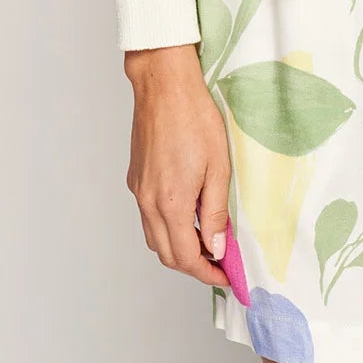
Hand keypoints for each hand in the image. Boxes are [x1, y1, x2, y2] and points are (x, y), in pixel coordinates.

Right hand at [123, 44, 231, 287]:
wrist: (164, 86)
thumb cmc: (195, 118)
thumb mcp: (218, 166)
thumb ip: (215, 212)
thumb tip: (216, 247)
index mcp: (171, 203)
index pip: (185, 257)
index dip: (207, 273)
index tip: (227, 277)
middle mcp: (148, 202)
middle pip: (166, 253)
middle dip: (193, 265)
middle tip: (220, 263)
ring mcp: (138, 190)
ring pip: (154, 236)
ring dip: (178, 247)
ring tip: (206, 241)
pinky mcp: (135, 177)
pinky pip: (148, 215)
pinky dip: (166, 226)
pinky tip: (187, 214)